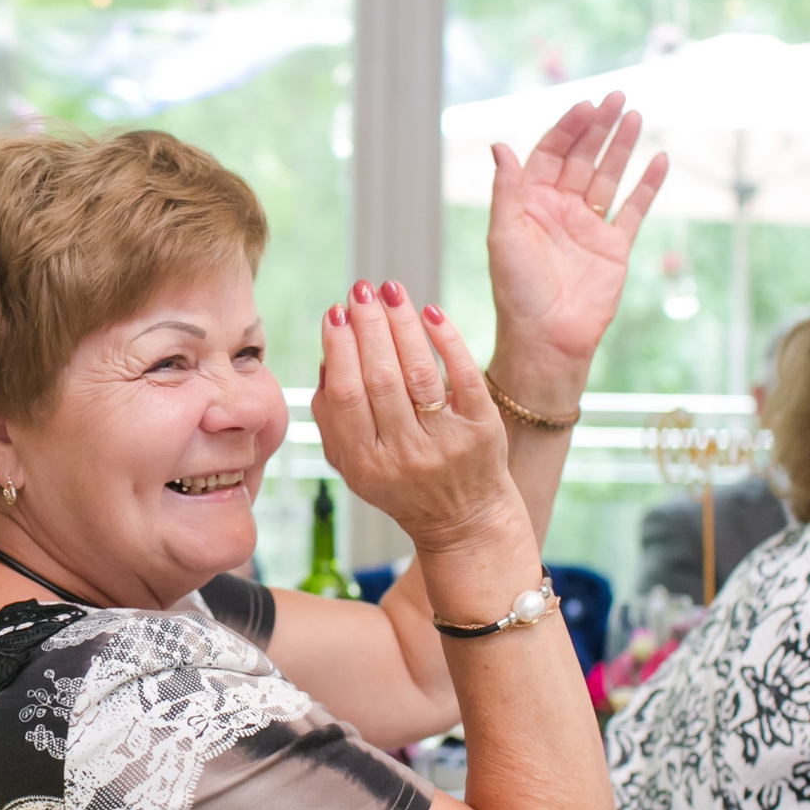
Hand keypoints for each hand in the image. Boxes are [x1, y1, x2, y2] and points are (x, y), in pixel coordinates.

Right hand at [312, 279, 529, 556]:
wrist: (463, 519)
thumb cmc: (401, 483)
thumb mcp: (353, 466)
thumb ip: (331, 420)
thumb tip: (327, 359)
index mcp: (364, 462)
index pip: (347, 395)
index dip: (340, 349)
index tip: (336, 312)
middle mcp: (404, 454)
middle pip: (381, 378)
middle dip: (368, 326)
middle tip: (361, 290)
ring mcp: (445, 442)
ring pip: (418, 373)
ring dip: (402, 325)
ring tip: (390, 290)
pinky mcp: (482, 429)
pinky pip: (463, 376)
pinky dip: (446, 340)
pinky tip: (430, 312)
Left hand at [484, 91, 669, 395]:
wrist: (547, 339)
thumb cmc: (517, 291)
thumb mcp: (504, 235)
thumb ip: (506, 190)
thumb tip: (500, 145)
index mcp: (529, 204)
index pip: (549, 154)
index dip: (567, 129)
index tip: (585, 105)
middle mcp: (559, 210)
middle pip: (581, 158)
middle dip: (597, 128)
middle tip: (616, 97)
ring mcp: (588, 227)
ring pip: (608, 176)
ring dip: (621, 146)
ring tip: (635, 115)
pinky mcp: (614, 247)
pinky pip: (634, 209)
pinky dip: (647, 185)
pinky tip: (659, 159)